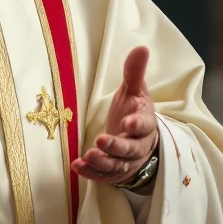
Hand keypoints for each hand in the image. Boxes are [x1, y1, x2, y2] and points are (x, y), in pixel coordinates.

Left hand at [72, 46, 158, 187]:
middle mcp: (138, 145)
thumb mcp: (135, 91)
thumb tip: (142, 47)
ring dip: (102, 161)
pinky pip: (103, 176)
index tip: (128, 121)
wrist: (137, 139)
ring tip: (88, 155)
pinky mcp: (114, 172)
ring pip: (117, 164)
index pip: (144, 125)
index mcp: (145, 123)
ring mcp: (126, 161)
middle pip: (130, 149)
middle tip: (102, 140)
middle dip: (117, 145)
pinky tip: (77, 166)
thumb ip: (135, 72)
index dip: (137, 124)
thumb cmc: (133, 111)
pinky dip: (91, 173)